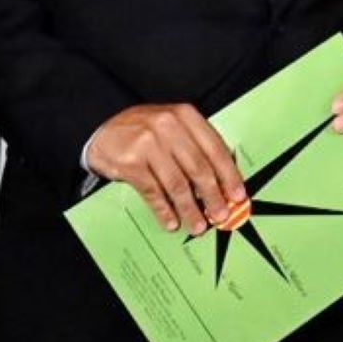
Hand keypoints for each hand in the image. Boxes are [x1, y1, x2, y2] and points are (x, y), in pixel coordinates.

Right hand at [86, 104, 247, 234]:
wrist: (103, 131)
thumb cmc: (145, 131)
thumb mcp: (174, 127)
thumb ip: (197, 147)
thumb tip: (223, 183)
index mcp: (186, 115)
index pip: (215, 148)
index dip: (229, 175)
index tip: (238, 195)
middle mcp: (169, 126)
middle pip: (198, 167)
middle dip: (213, 196)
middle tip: (221, 216)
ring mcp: (148, 143)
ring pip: (177, 183)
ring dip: (190, 209)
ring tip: (198, 226)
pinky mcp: (130, 161)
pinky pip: (153, 192)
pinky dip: (164, 210)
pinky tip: (172, 222)